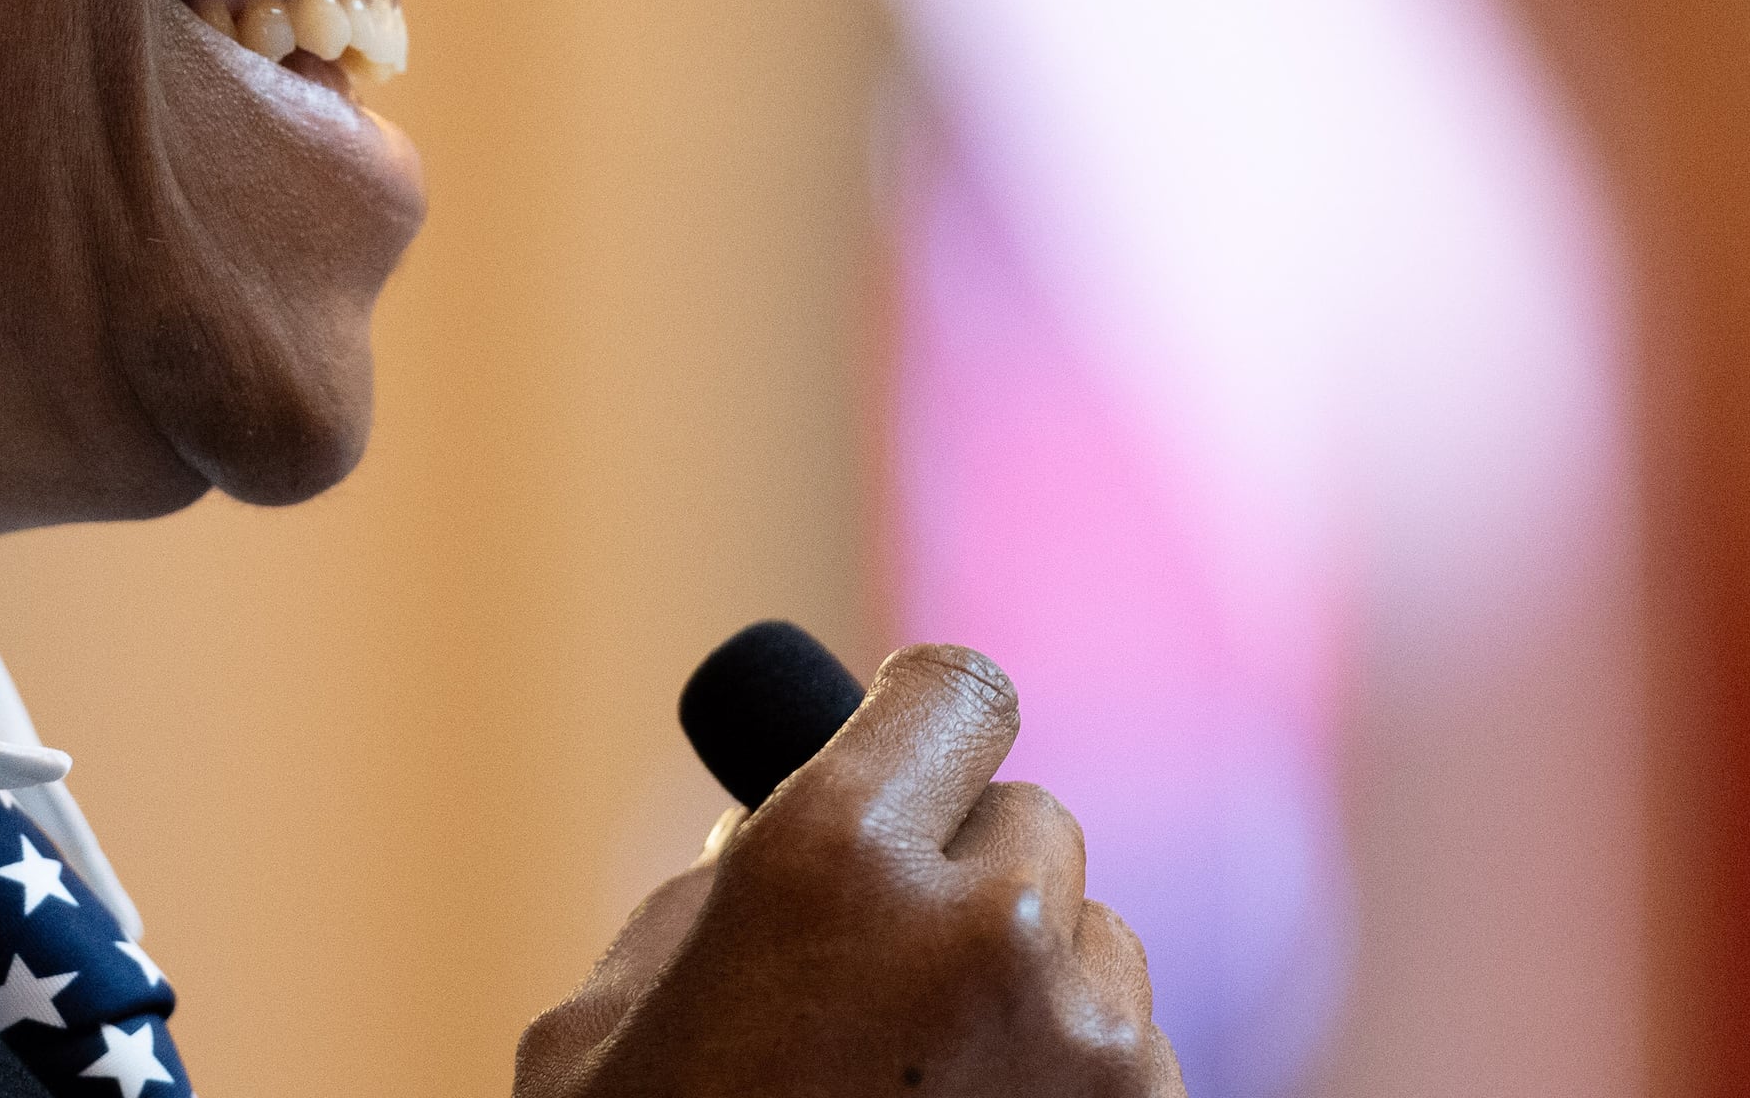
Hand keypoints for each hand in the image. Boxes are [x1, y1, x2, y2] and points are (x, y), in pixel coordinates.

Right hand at [517, 644, 1181, 1097]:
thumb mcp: (621, 1015)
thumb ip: (718, 895)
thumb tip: (776, 832)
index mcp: (831, 854)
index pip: (955, 690)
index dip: (923, 724)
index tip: (908, 753)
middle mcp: (982, 924)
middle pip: (1031, 821)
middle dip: (964, 874)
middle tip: (885, 963)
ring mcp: (1090, 1042)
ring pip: (1091, 943)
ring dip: (1029, 982)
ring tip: (922, 1081)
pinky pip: (1128, 1056)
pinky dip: (1068, 1084)